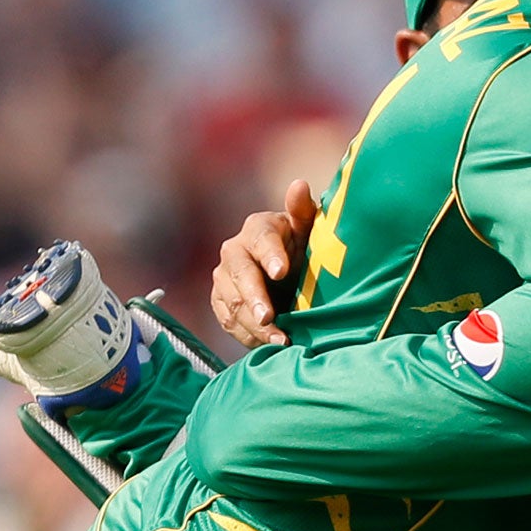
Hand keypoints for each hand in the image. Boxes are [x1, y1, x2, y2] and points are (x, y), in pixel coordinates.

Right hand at [210, 179, 316, 347]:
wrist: (289, 273)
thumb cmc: (303, 247)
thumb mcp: (309, 229)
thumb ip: (303, 211)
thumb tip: (299, 185)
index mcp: (258, 229)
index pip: (261, 239)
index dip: (270, 255)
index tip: (282, 271)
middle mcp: (234, 250)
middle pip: (240, 275)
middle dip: (255, 298)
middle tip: (270, 318)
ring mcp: (223, 278)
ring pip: (232, 302)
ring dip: (254, 325)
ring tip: (279, 341)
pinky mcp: (221, 301)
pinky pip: (229, 321)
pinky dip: (247, 336)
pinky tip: (267, 345)